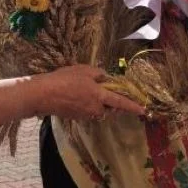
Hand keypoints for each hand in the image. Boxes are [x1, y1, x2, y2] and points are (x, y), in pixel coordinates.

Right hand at [30, 65, 145, 120]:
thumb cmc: (64, 79)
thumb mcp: (83, 70)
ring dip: (98, 103)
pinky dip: (87, 105)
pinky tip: (76, 95)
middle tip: (108, 92)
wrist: (43, 94)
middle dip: (112, 103)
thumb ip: (98, 74)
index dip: (132, 106)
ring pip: (98, 110)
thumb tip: (106, 78)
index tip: (143, 110)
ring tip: (87, 91)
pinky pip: (87, 111)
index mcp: (99, 96)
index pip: (120, 101)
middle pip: (110, 108)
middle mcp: (95, 108)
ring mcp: (85, 114)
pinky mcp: (76, 117)